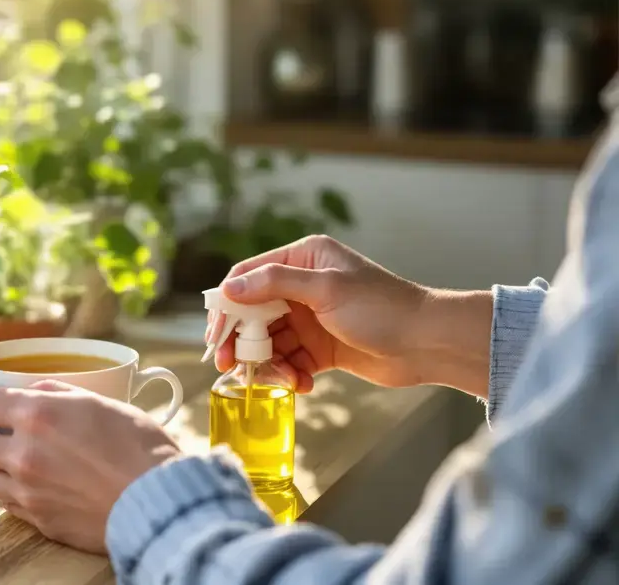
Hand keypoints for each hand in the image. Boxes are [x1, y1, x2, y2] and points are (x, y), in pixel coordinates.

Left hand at [0, 378, 179, 553]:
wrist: (159, 502)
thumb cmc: (139, 446)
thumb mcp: (99, 400)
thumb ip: (56, 393)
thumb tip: (29, 391)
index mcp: (35, 416)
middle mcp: (22, 454)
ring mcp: (27, 492)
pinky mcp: (39, 520)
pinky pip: (5, 501)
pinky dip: (5, 486)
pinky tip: (20, 478)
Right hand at [207, 235, 493, 397]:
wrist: (428, 343)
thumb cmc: (382, 307)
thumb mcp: (326, 288)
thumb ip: (275, 284)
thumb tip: (230, 288)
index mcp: (303, 258)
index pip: (249, 276)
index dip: (227, 304)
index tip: (216, 333)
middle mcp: (302, 286)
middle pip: (253, 313)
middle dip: (241, 341)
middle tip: (229, 366)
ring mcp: (311, 319)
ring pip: (270, 342)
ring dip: (268, 363)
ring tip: (280, 380)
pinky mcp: (321, 348)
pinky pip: (291, 362)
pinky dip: (290, 375)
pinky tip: (301, 385)